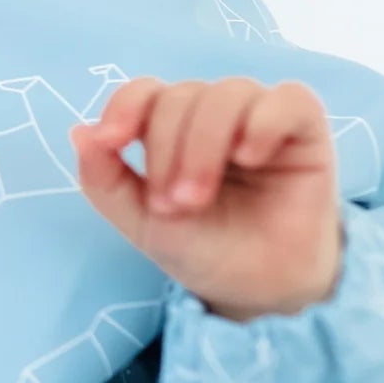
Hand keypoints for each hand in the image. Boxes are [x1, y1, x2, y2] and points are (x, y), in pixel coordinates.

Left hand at [72, 77, 343, 321]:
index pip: (146, 91)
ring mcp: (259, 117)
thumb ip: (104, 179)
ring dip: (204, 143)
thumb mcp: (141, 221)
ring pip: (227, 93)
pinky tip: (250, 156)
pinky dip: (262, 121)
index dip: (125, 107)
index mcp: (172, 127)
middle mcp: (214, 113)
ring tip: (199, 196)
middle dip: (168, 150)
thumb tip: (80, 132)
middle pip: (181, 96)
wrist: (259, 291)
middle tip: (174, 204)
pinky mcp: (304, 129)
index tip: (113, 141)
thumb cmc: (202, 248)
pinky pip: (288, 99)